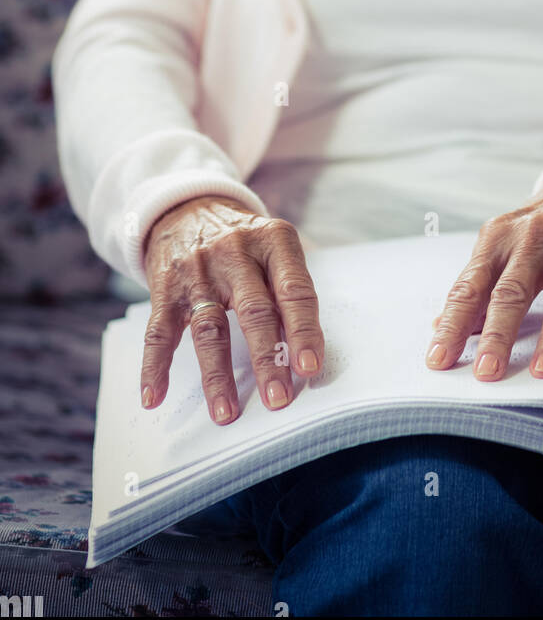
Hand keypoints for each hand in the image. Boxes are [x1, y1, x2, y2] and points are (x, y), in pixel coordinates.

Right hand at [140, 195, 324, 425]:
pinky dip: (155, 367)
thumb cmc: (246, 241)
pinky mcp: (165, 287)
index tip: (310, 368)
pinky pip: (159, 332)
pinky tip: (154, 396)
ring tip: (226, 412)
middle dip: (268, 359)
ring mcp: (198, 270)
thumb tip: (313, 349)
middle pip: (255, 311)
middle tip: (278, 398)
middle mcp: (236, 252)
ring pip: (209, 328)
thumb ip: (293, 286)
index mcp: (274, 241)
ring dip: (217, 375)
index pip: (294, 291)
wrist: (188, 207)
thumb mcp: (275, 243)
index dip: (304, 331)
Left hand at [425, 171, 542, 384]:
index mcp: (499, 237)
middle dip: (497, 334)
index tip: (439, 358)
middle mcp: (536, 238)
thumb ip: (478, 284)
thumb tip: (441, 327)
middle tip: (486, 372)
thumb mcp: (505, 243)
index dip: (453, 323)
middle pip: (512, 292)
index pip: (470, 285)